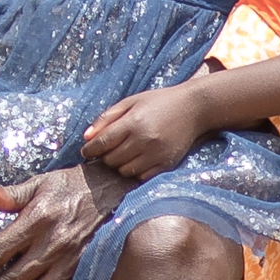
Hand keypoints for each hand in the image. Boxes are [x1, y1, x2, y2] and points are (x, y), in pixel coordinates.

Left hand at [82, 83, 212, 181]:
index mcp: (132, 122)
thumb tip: (86, 137)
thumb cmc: (159, 102)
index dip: (89, 150)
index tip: (86, 151)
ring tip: (125, 153)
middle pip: (111, 160)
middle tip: (110, 149)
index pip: (102, 143)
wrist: (194, 108)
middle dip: (105, 156)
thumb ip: (106, 118)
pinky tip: (138, 160)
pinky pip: (142, 177)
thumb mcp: (130, 102)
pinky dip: (136, 171)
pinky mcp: (168, 164)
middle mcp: (144, 140)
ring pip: (125, 171)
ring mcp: (157, 154)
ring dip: (120, 165)